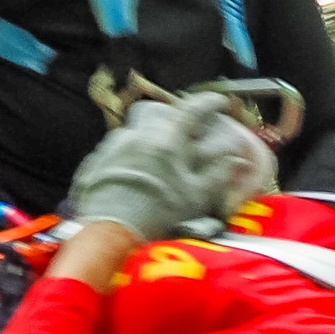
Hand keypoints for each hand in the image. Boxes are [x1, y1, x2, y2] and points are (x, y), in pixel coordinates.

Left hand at [65, 93, 275, 242]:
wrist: (110, 231)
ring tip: (153, 158)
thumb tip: (238, 159)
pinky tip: (131, 175)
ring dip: (145, 138)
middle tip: (179, 131)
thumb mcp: (196, 196)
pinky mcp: (96, 161)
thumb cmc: (158, 212)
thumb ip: (218, 174)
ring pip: (133, 130)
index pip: (192, 108)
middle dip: (169, 115)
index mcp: (167, 138)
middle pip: (155, 110)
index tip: (220, 102)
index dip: (209, 103)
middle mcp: (139, 134)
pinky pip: (114, 150)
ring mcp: (114, 146)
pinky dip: (126, 156)